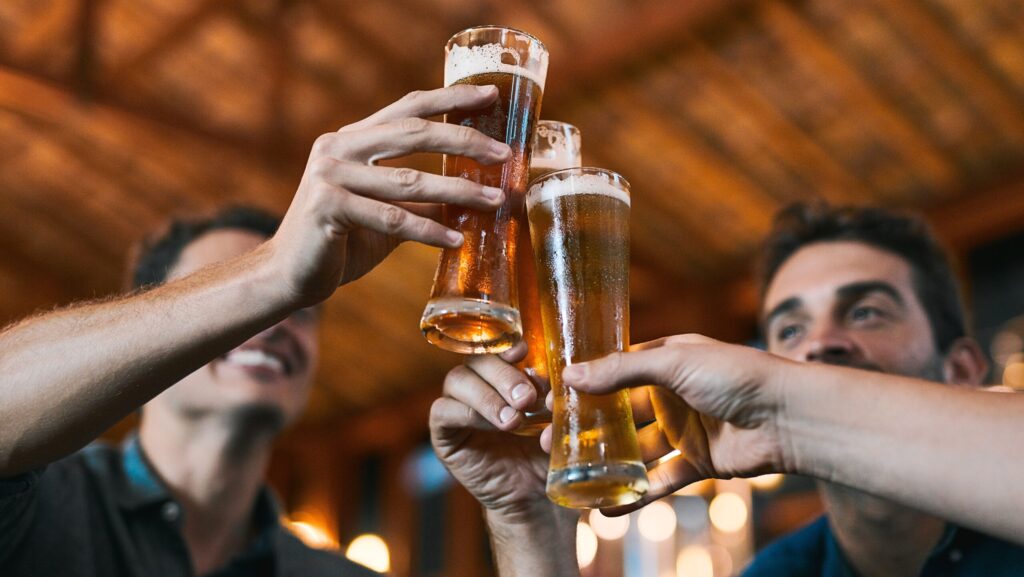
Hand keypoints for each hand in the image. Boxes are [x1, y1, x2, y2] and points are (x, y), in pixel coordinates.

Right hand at [269, 85, 511, 305]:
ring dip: (458, 192)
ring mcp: (329, 175)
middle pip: (414, 133)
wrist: (287, 275)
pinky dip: (427, 231)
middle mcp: (338, 147)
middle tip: (504, 154)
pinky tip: (456, 240)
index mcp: (352, 139)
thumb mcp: (386, 211)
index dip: (451, 98)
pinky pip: (391, 219)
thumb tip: (476, 194)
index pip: (408, 108)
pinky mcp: (327, 206)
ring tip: (495, 202)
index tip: (491, 94)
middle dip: (465, 141)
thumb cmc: (340, 242)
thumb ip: (419, 198)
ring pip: (408, 181)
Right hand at [430, 344, 573, 523]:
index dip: (505, 343)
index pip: (495, 345)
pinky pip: (442, 411)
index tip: (524, 352)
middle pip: (477, 359)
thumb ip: (554, 396)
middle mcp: (479, 385)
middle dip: (503, 374)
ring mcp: (458, 408)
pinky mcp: (445, 434)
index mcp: (505, 374)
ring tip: (514, 420)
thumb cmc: (547, 453)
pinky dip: (468, 413)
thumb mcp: (557, 419)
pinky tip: (495, 427)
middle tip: (527, 398)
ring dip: (487, 395)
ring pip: (457, 380)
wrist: (536, 497)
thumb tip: (554, 383)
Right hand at [556, 334, 789, 513]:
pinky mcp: (698, 462)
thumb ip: (623, 370)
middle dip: (589, 427)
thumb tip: (571, 374)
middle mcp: (673, 394)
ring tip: (570, 475)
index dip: (586, 385)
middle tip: (550, 441)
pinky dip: (638, 493)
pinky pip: (662, 480)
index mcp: (667, 360)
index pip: (617, 371)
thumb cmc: (737, 375)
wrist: (788, 417)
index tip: (552, 400)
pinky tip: (608, 505)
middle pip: (621, 413)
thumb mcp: (675, 362)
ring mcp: (685, 429)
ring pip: (637, 449)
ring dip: (608, 462)